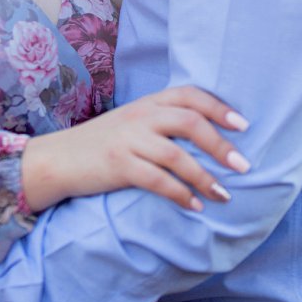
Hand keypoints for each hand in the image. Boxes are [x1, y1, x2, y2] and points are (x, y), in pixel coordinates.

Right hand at [20, 84, 249, 211]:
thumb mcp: (132, 123)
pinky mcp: (118, 165)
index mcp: (148, 103)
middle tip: (244, 165)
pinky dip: (180, 194)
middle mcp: (140, 116)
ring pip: (177, 154)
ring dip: (205, 176)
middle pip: (189, 122)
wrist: (57, 159)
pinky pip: (157, 180)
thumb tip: (207, 138)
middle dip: (221, 144)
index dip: (219, 107)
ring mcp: (128, 140)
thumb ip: (162, 122)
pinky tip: (195, 206)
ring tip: (225, 195)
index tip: (243, 125)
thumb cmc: (101, 144)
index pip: (189, 95)